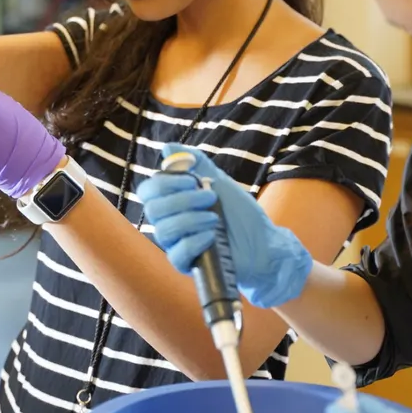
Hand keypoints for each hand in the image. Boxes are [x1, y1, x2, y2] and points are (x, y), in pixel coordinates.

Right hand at [136, 144, 312, 307]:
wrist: (263, 242)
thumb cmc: (239, 212)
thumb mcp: (219, 181)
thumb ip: (195, 164)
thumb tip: (168, 148)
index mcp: (173, 202)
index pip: (148, 191)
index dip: (165, 183)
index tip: (193, 180)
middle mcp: (170, 222)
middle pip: (152, 209)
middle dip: (183, 200)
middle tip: (210, 197)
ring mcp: (176, 244)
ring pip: (163, 230)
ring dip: (192, 219)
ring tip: (215, 217)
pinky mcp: (187, 264)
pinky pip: (177, 254)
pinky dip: (194, 241)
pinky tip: (212, 236)